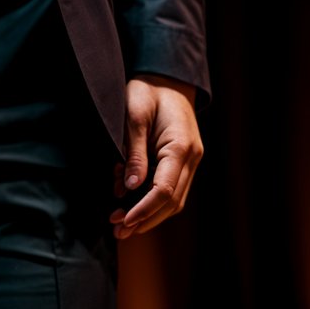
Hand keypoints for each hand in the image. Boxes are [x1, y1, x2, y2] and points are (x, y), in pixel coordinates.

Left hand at [109, 74, 202, 239]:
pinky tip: (129, 205)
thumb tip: (131, 188)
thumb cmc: (147, 91)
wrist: (165, 78)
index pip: (165, 189)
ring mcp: (189, 161)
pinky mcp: (181, 162)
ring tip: (121, 224)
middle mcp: (191, 158)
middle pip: (172, 201)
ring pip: (173, 200)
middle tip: (118, 230)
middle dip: (145, 219)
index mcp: (181, 146)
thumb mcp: (135, 115)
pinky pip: (169, 188)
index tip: (124, 221)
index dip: (144, 209)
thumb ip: (135, 152)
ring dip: (148, 214)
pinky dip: (151, 200)